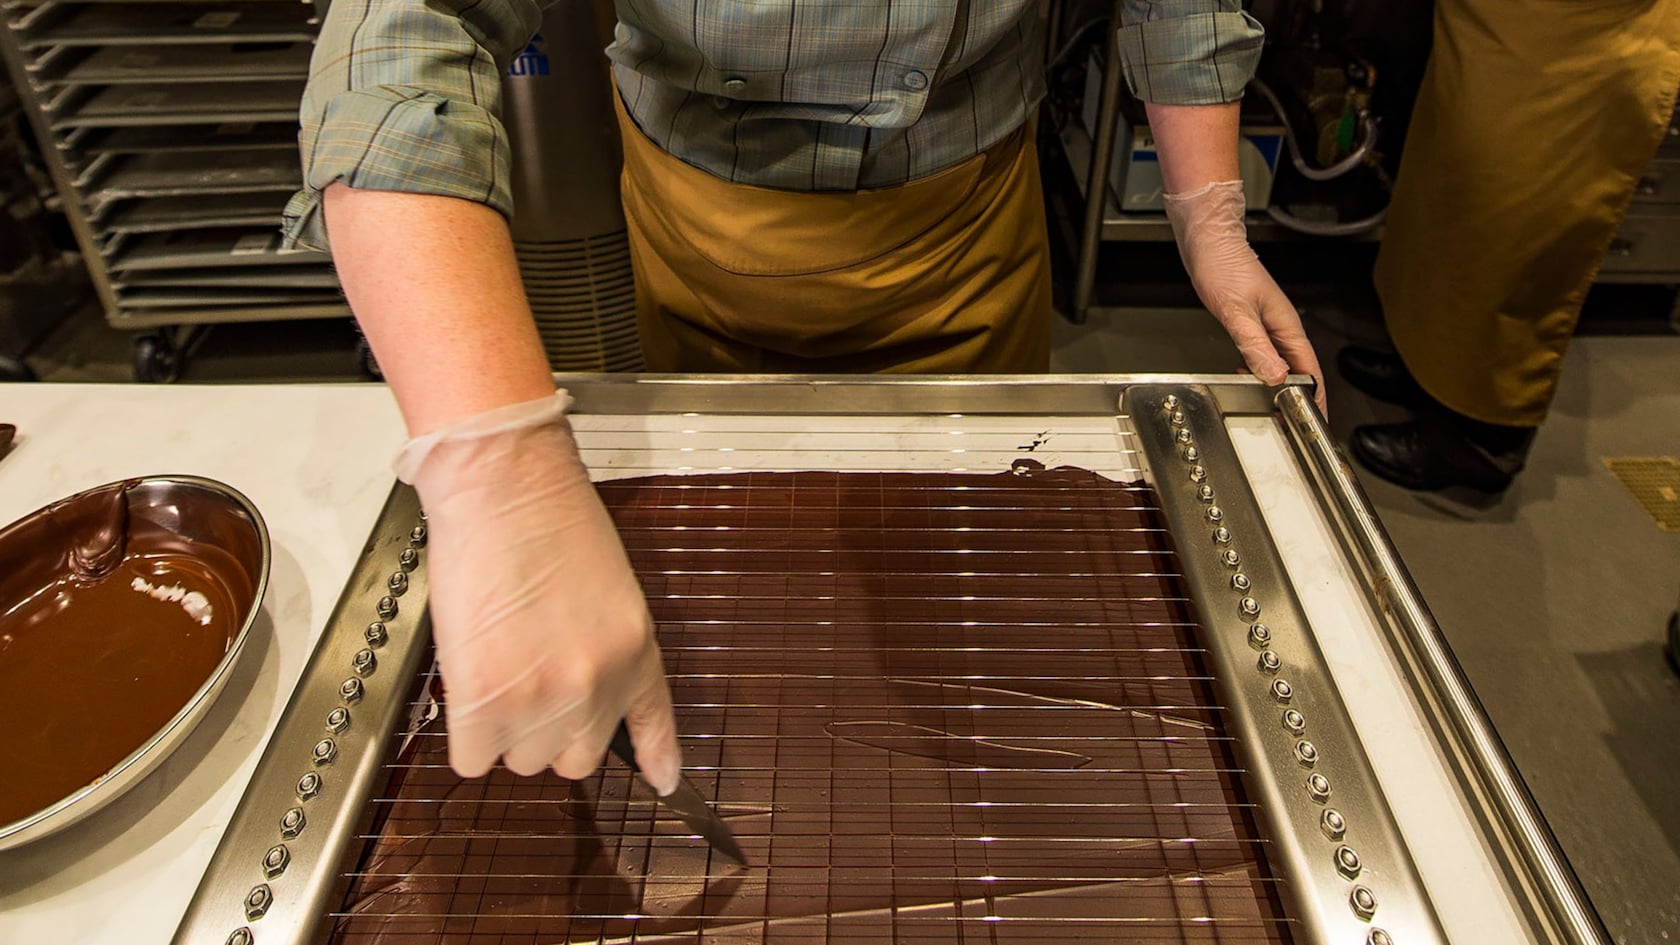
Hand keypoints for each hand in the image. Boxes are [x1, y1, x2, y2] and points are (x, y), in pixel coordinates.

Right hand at [395, 393, 682, 791]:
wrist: (505, 488)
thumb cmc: (547, 518)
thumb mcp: (609, 587)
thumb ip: (605, 645)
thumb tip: (578, 685)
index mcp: (637, 652)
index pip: (655, 724)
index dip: (657, 757)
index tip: (664, 780)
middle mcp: (598, 685)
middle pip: (573, 758)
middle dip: (547, 731)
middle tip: (523, 685)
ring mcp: (544, 698)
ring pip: (521, 759)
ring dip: (502, 730)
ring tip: (491, 669)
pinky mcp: (487, 702)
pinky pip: (472, 759)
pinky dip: (463, 735)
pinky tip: (465, 690)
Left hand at [1164, 180, 1326, 413]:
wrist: (1210, 242)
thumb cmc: (1223, 267)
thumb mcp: (1237, 311)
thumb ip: (1255, 344)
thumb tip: (1274, 374)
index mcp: (1286, 325)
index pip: (1310, 369)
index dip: (1316, 396)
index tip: (1317, 418)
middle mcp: (1282, 327)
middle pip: (1300, 369)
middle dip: (1300, 397)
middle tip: (1294, 423)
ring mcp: (1268, 324)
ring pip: (1282, 363)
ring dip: (1279, 385)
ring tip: (1271, 406)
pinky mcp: (1254, 322)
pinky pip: (1265, 353)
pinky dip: (1260, 370)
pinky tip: (1248, 374)